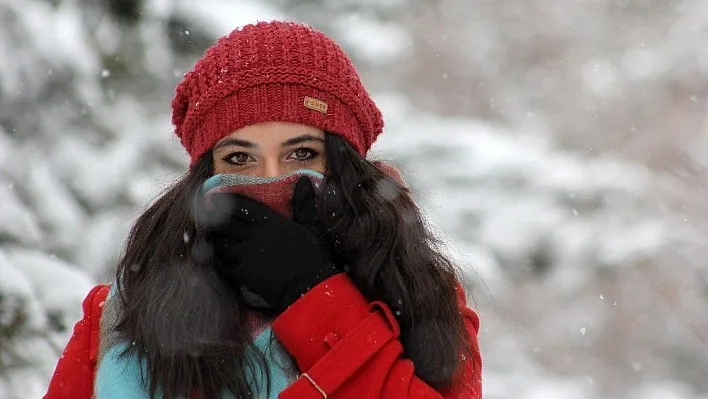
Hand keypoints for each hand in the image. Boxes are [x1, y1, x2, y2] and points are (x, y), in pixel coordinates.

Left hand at [203, 177, 338, 310]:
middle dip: (214, 217)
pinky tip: (217, 256)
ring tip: (209, 234)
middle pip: (226, 223)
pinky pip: (223, 263)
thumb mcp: (311, 226)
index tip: (216, 197)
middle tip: (203, 213)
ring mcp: (246, 256)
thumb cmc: (313, 256)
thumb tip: (304, 180)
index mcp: (270, 222)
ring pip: (221, 243)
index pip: (242, 206)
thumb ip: (303, 203)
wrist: (310, 288)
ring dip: (215, 238)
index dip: (227, 201)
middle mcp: (254, 236)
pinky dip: (218, 258)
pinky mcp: (243, 274)